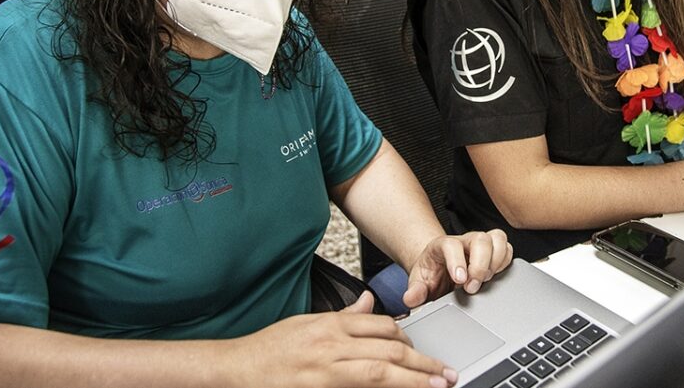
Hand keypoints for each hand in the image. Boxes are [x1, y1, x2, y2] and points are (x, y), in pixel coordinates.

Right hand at [229, 292, 457, 387]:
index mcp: (332, 324)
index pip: (382, 327)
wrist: (237, 367)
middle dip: (422, 363)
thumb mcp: (308, 322)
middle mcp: (332, 344)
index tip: (424, 352)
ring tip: (436, 385)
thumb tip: (368, 304)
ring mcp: (326, 368)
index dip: (409, 341)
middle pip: (389, 351)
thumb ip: (343, 317)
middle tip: (446, 373)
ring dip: (413, 380)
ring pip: (379, 372)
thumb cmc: (270, 348)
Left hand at [402, 230, 512, 308]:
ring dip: (496, 261)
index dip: (457, 262)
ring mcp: (480, 243)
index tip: (460, 280)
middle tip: (472, 286)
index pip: (451, 245)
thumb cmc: (431, 273)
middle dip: (481, 265)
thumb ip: (415, 291)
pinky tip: (495, 276)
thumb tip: (411, 298)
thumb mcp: (419, 282)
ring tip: (486, 281)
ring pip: (497, 238)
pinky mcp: (493, 249)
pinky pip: (507, 248)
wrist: (438, 267)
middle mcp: (463, 241)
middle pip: (480, 239)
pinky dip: (505, 262)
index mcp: (442, 245)